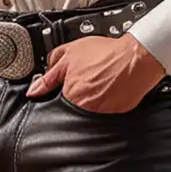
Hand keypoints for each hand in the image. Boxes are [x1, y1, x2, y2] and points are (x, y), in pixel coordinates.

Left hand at [26, 33, 165, 111]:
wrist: (137, 58)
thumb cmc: (107, 55)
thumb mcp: (70, 55)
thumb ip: (49, 76)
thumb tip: (34, 91)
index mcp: (70, 97)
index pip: (55, 106)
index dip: (61, 94)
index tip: (68, 87)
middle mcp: (85, 110)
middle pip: (72, 110)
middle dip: (76, 98)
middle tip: (88, 81)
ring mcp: (102, 116)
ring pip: (88, 114)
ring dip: (92, 102)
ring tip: (101, 84)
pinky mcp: (117, 117)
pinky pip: (106, 115)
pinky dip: (106, 104)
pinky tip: (111, 90)